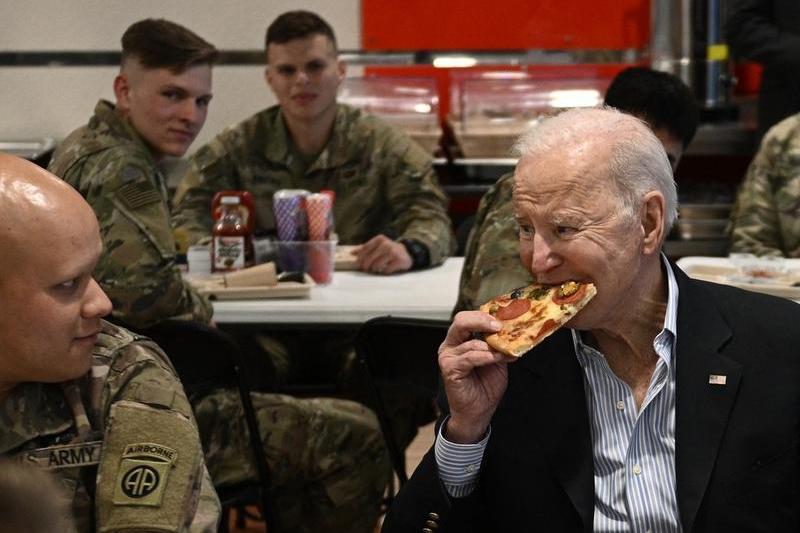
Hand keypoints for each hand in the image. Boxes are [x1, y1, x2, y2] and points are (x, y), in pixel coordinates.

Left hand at [353, 234, 412, 273]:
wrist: (407, 253)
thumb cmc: (388, 250)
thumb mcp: (378, 246)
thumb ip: (365, 248)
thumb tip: (351, 252)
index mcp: (379, 239)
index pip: (365, 248)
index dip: (360, 257)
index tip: (358, 263)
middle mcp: (386, 244)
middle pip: (370, 257)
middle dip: (366, 265)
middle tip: (366, 268)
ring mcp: (393, 252)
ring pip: (377, 264)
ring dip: (375, 269)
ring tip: (376, 269)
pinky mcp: (398, 260)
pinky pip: (387, 269)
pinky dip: (384, 271)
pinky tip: (385, 269)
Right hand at [439, 311, 508, 443]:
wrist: (478, 412)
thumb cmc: (485, 386)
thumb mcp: (497, 360)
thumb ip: (500, 346)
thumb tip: (515, 333)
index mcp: (461, 339)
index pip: (469, 317)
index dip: (485, 315)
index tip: (504, 318)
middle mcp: (451, 344)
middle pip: (461, 320)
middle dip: (482, 320)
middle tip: (499, 326)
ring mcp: (448, 356)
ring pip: (470, 341)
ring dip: (491, 346)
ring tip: (504, 352)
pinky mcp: (449, 369)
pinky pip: (469, 357)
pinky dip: (485, 357)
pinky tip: (495, 359)